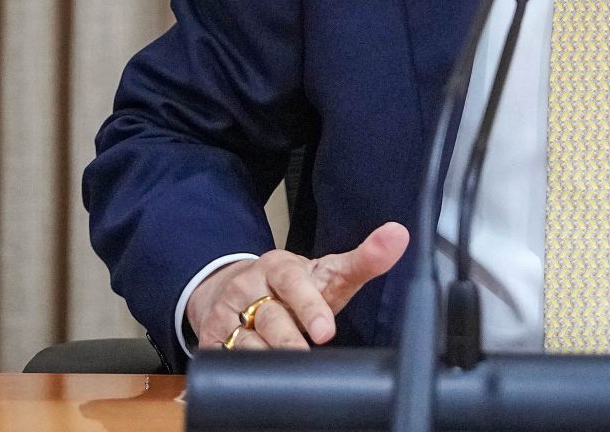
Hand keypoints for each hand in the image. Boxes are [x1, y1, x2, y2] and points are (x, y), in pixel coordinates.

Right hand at [188, 222, 407, 350]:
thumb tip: (398, 235)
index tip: (326, 331)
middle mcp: (250, 288)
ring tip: (287, 366)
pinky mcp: (211, 338)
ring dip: (266, 355)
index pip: (294, 284)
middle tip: (308, 352)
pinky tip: (255, 374)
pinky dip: (239, 368)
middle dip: (289, 339)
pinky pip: (224, 357)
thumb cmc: (291, 286)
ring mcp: (228, 315)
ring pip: (244, 342)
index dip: (309, 307)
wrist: (232, 289)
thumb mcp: (327, 272)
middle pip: (270, 317)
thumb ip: (364, 259)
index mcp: (280, 268)